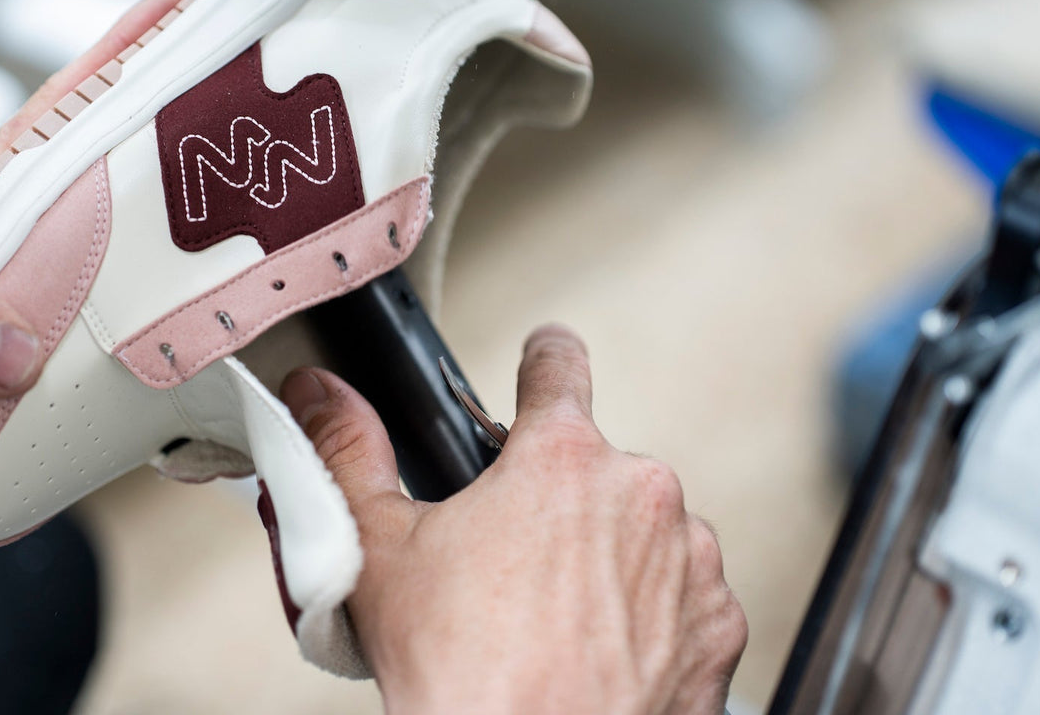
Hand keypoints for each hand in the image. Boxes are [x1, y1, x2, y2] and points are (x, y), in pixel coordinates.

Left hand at [0, 0, 185, 483]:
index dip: (125, 58)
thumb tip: (19, 352)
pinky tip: (139, 400)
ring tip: (225, 304)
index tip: (190, 11)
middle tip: (252, 181)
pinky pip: (60, 376)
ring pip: (96, 298)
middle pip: (109, 205)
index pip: (62, 110)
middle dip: (177, 187)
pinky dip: (100, 386)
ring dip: (152, 303)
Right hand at [278, 325, 746, 714]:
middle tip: (509, 559)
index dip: (542, 360)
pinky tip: (599, 650)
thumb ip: (346, 452)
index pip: (558, 365)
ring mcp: (690, 563)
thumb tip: (320, 396)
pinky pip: (685, 597)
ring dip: (610, 555)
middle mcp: (641, 497)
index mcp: (562, 459)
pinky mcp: (719, 629)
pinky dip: (651, 615)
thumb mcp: (375, 551)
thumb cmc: (463, 679)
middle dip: (558, 500)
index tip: (543, 359)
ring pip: (644, 532)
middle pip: (595, 468)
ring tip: (552, 617)